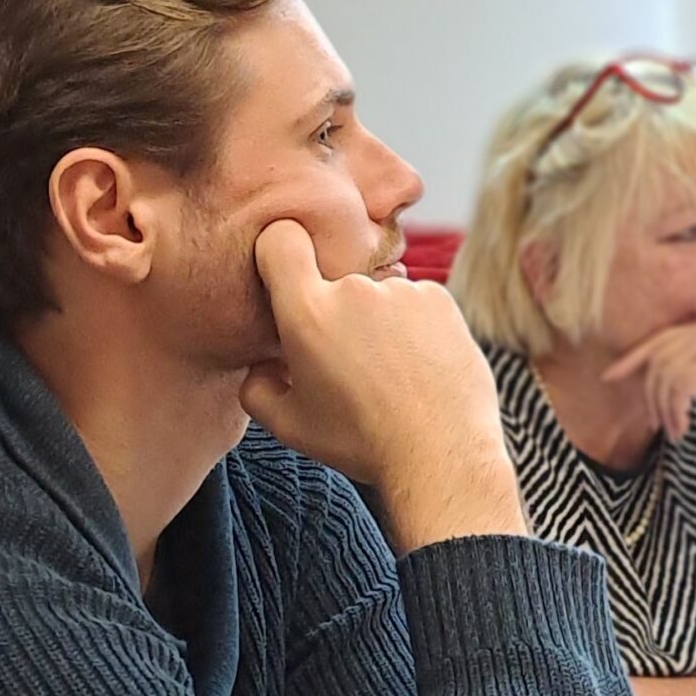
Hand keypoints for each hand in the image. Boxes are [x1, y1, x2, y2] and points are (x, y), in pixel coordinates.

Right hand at [241, 221, 523, 546]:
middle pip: (333, 282)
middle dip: (336, 313)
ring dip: (378, 323)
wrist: (440, 455)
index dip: (280, 252)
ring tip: (392, 374)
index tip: (287, 276)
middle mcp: (354, 290)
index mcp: (307, 314)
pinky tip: (419, 368)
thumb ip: (256, 387)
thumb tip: (261, 363)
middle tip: (351, 365)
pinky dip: (414, 327)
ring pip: (376, 296)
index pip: (280, 241)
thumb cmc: (361, 443)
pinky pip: (414, 302)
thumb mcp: (290, 426)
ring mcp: (401, 290)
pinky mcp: (439, 297)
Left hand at [603, 322, 695, 446]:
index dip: (630, 359)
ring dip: (665, 410)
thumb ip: (679, 368)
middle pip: (657, 359)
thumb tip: (637, 371)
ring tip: (676, 429)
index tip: (609, 376)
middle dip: (651, 396)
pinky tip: (686, 425)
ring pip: (664, 375)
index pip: (658, 341)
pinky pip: (678, 386)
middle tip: (659, 424)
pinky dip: (676, 411)